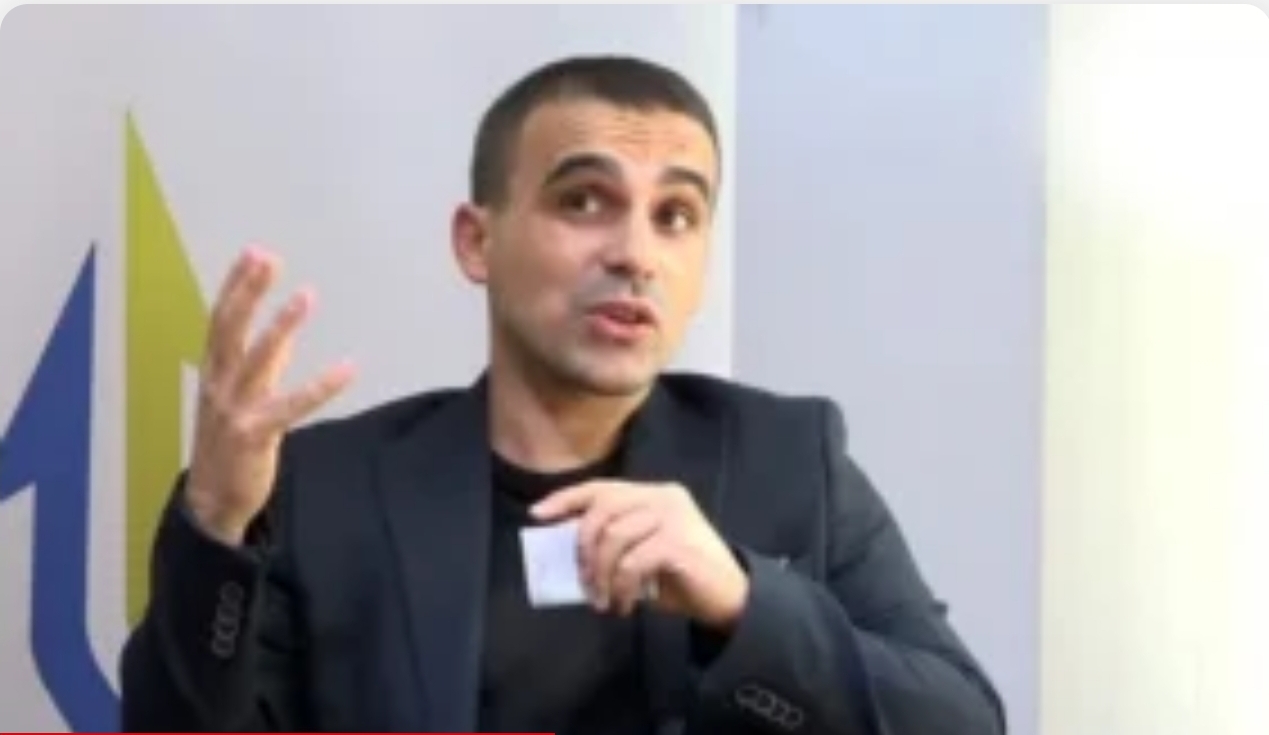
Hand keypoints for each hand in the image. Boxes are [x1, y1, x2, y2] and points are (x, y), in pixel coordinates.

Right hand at [185, 247, 354, 546]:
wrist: (213, 501)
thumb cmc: (231, 442)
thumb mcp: (244, 396)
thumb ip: (265, 363)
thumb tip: (283, 330)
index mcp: (215, 372)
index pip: (221, 320)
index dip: (236, 285)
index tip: (255, 252)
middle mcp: (219, 385)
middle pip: (230, 329)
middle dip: (247, 291)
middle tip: (267, 258)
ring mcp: (234, 410)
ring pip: (257, 360)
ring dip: (281, 326)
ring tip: (305, 296)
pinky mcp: (254, 435)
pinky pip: (291, 406)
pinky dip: (320, 386)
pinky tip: (347, 368)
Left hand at [530, 481, 747, 628]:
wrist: (730, 598)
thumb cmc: (682, 577)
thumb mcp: (642, 554)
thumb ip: (614, 544)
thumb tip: (568, 552)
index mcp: (654, 494)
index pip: (601, 488)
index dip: (566, 499)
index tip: (537, 514)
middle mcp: (663, 497)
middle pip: (602, 510)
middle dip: (583, 548)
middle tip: (585, 583)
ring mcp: (673, 517)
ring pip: (613, 538)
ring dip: (601, 575)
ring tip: (606, 601)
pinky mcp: (679, 542)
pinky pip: (632, 563)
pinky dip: (622, 588)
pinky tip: (625, 605)